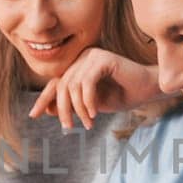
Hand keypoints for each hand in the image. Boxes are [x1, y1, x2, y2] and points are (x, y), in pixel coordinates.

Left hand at [28, 47, 162, 129]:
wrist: (148, 90)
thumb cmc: (123, 96)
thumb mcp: (91, 105)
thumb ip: (71, 104)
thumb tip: (47, 109)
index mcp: (79, 66)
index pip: (56, 82)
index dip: (44, 99)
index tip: (34, 115)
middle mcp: (83, 57)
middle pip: (61, 85)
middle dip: (63, 109)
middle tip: (69, 127)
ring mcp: (92, 55)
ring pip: (72, 86)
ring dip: (78, 109)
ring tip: (88, 123)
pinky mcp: (103, 58)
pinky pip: (86, 83)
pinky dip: (88, 101)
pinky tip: (94, 113)